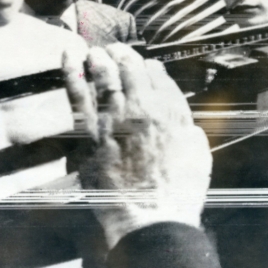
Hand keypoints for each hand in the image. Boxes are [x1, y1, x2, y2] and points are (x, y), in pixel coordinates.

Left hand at [64, 43, 211, 248]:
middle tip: (116, 50)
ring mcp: (114, 117)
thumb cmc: (178, 193)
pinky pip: (78, 94)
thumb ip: (190, 131)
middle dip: (123, 55)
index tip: (144, 66)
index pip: (158, 76)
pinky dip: (72, 72)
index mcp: (171, 110)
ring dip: (100, 58)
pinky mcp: (90, 132)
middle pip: (131, 69)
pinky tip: (68, 56)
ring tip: (95, 51)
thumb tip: (186, 124)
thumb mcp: (199, 156)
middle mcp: (143, 107)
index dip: (149, 67)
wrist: (151, 216)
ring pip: (105, 75)